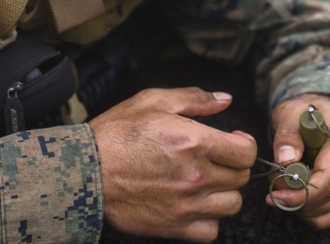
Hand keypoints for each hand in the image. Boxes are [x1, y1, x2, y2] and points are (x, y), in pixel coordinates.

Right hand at [88, 87, 256, 241]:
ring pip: (231, 205)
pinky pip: (211, 231)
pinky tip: (194, 205)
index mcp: (194, 141)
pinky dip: (208, 220)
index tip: (234, 142)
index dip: (243, 144)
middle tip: (216, 159)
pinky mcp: (173, 227)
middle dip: (232, 166)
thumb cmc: (115, 135)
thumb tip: (225, 100)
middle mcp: (196, 175)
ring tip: (206, 182)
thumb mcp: (153, 101)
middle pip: (241, 178)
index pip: (246, 152)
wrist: (83, 171)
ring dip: (223, 193)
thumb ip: (194, 98)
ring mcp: (186, 204)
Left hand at [268, 93, 329, 228]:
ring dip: (297, 203)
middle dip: (292, 195)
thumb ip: (287, 135)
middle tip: (274, 177)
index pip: (329, 178)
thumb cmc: (308, 114)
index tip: (277, 195)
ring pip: (321, 212)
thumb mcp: (290, 114)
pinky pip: (325, 219)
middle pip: (324, 197)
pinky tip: (301, 190)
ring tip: (288, 178)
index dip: (302, 193)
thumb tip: (285, 160)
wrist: (327, 117)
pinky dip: (306, 211)